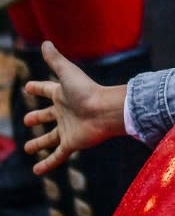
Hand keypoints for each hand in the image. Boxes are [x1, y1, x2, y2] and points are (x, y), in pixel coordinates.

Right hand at [22, 41, 127, 174]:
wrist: (107, 111)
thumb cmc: (88, 91)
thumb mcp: (68, 73)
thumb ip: (55, 60)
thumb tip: (45, 42)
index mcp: (63, 95)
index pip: (47, 90)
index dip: (38, 88)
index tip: (29, 87)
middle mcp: (65, 112)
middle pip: (47, 116)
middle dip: (37, 117)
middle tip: (27, 120)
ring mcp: (68, 129)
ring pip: (50, 138)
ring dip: (40, 143)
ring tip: (29, 148)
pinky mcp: (72, 143)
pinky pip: (57, 156)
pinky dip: (47, 164)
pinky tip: (36, 172)